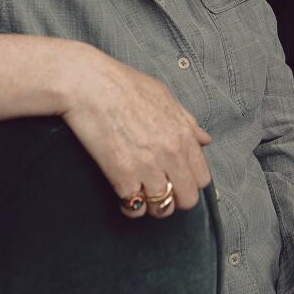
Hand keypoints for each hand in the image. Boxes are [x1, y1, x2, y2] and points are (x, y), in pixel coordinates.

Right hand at [60, 45, 211, 219]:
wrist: (89, 85)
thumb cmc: (123, 85)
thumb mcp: (164, 96)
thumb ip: (187, 122)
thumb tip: (204, 139)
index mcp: (183, 134)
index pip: (202, 177)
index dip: (190, 181)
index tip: (178, 180)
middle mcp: (171, 154)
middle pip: (187, 198)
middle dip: (175, 198)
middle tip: (160, 190)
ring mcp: (148, 167)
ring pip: (163, 208)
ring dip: (152, 205)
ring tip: (141, 194)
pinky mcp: (123, 177)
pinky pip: (135, 208)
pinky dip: (129, 207)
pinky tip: (124, 196)